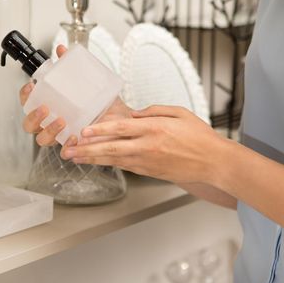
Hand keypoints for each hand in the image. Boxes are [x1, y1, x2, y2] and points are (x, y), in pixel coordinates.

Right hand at [19, 45, 132, 146]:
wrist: (120, 120)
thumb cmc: (101, 103)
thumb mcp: (88, 82)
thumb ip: (72, 67)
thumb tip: (62, 50)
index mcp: (49, 106)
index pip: (29, 101)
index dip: (25, 95)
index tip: (31, 86)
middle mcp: (50, 122)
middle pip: (29, 124)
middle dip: (33, 116)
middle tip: (45, 108)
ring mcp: (60, 136)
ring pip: (42, 139)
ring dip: (48, 130)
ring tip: (61, 121)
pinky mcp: (72, 147)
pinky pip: (63, 152)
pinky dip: (67, 147)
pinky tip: (74, 139)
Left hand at [60, 105, 227, 184]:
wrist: (214, 162)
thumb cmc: (199, 136)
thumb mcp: (179, 113)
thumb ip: (154, 111)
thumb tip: (134, 114)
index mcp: (155, 128)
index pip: (121, 128)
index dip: (99, 130)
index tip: (83, 131)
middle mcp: (148, 146)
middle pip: (111, 148)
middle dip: (87, 149)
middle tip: (69, 150)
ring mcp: (147, 161)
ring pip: (114, 160)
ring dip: (92, 159)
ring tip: (75, 158)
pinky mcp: (149, 172)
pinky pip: (124, 166)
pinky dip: (108, 164)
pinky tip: (95, 162)